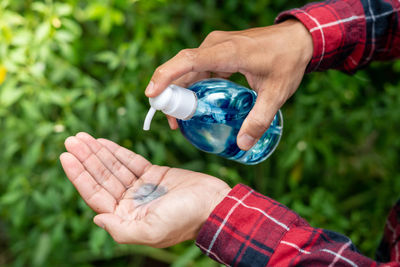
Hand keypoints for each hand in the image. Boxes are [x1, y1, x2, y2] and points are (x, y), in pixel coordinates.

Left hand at [59, 132, 230, 247]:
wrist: (214, 204)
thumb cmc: (185, 219)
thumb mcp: (151, 231)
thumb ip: (121, 230)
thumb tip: (96, 219)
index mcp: (126, 217)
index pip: (95, 194)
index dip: (79, 175)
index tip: (66, 156)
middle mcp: (130, 202)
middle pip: (101, 177)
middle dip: (86, 158)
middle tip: (71, 140)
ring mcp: (141, 187)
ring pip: (114, 167)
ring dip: (97, 152)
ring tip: (81, 137)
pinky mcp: (154, 174)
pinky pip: (130, 160)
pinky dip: (116, 151)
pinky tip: (103, 142)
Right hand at [145, 19, 312, 149]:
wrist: (297, 39)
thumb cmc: (287, 61)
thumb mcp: (276, 94)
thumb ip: (259, 120)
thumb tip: (242, 144)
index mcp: (228, 52)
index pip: (188, 61)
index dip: (166, 76)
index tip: (151, 95)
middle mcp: (216, 45)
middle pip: (182, 67)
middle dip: (170, 93)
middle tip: (172, 122)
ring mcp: (216, 46)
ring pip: (189, 68)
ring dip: (181, 91)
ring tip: (181, 118)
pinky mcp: (219, 51)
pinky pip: (199, 67)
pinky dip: (193, 85)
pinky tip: (197, 103)